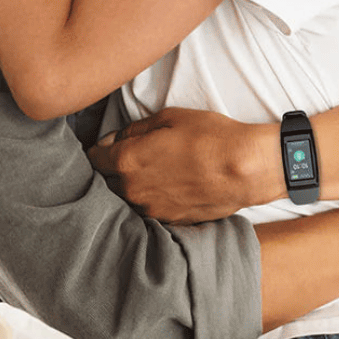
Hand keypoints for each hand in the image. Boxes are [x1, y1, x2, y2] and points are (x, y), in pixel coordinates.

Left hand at [88, 107, 282, 222]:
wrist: (245, 168)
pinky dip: (154, 198)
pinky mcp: (169, 221)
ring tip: (156, 173)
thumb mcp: (170, 117)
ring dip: (134, 186)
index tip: (109, 145)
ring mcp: (151, 209)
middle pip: (106, 181)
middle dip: (113, 170)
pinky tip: (172, 186)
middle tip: (134, 157)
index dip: (100, 149)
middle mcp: (132, 190)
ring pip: (128, 198)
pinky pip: (151, 208)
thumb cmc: (210, 136)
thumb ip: (134, 129)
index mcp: (127, 161)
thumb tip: (115, 138)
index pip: (93, 158)